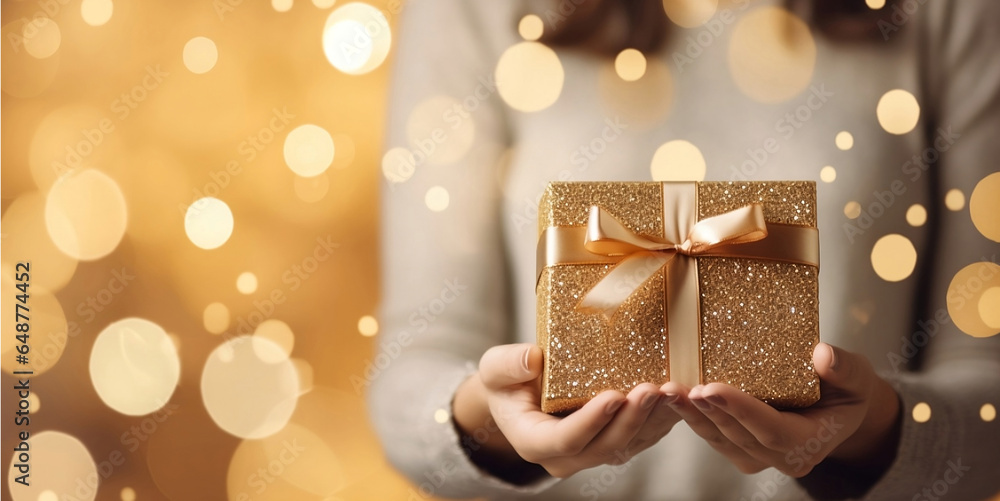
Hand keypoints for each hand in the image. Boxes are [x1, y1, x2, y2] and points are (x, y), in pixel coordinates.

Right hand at [453, 343, 681, 478]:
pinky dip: (662, 418)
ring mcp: (592, 453)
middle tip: (651, 389)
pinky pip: (643, 437)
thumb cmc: (508, 381)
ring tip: (670, 390)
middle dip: (631, 419)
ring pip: (629, 444)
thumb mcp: (495, 368)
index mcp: (534, 441)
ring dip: (653, 419)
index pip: (566, 440)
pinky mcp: (614, 443)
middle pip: (605, 446)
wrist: (520, 395)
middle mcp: (565, 457)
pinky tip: (676, 395)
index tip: (613, 396)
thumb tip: (533, 359)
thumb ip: (508, 365)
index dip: (591, 421)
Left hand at [664, 342, 900, 477]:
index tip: (710, 387)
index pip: (770, 429)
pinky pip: (714, 435)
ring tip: (667, 391)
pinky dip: (692, 416)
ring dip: (691, 416)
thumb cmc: (847, 388)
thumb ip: (845, 368)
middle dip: (706, 412)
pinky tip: (672, 397)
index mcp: (810, 442)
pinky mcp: (743, 448)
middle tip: (679, 388)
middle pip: (738, 436)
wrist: (840, 407)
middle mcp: (784, 457)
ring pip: (720, 439)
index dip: (739, 409)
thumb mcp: (857, 376)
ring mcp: (760, 457)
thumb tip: (823, 355)